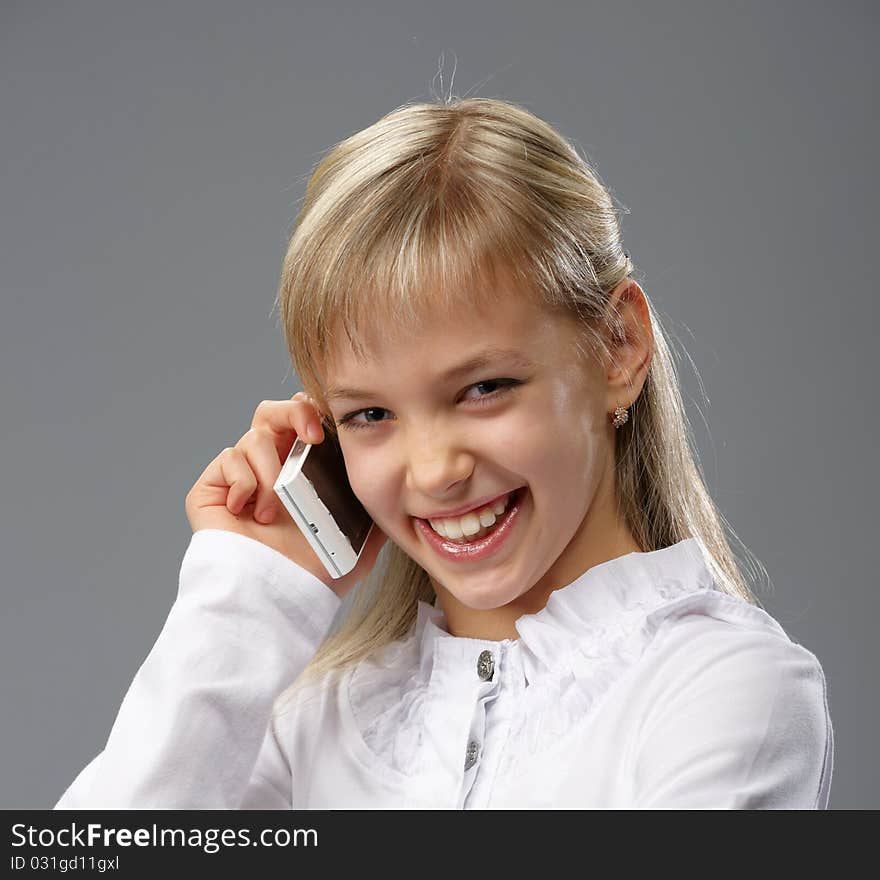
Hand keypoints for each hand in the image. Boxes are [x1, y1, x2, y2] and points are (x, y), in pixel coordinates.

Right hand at [185, 392, 386, 599]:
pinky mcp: (211, 489)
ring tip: (274, 513)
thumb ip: (373, 515)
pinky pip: (227, 460)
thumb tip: (397, 498)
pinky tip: (250, 514)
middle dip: (292, 412)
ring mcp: (238, 477)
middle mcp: (267, 468)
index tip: (328, 430)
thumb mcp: (358, 543)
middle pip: (271, 411)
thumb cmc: (312, 576)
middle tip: (312, 436)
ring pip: (252, 438)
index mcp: (299, 473)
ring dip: (270, 473)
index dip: (312, 413)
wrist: (274, 598)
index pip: (301, 422)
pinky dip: (244, 483)